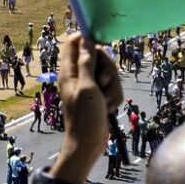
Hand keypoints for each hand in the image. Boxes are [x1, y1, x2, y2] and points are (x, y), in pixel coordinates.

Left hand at [53, 33, 122, 183]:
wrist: (89, 143)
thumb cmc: (85, 117)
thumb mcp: (87, 87)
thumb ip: (87, 63)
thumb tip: (86, 39)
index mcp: (70, 70)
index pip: (75, 42)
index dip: (89, 41)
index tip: (101, 48)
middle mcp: (79, 75)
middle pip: (98, 55)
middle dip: (108, 68)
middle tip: (105, 83)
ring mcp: (90, 85)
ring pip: (109, 72)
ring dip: (114, 86)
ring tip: (107, 101)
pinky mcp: (100, 95)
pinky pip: (113, 87)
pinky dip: (114, 96)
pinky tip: (109, 108)